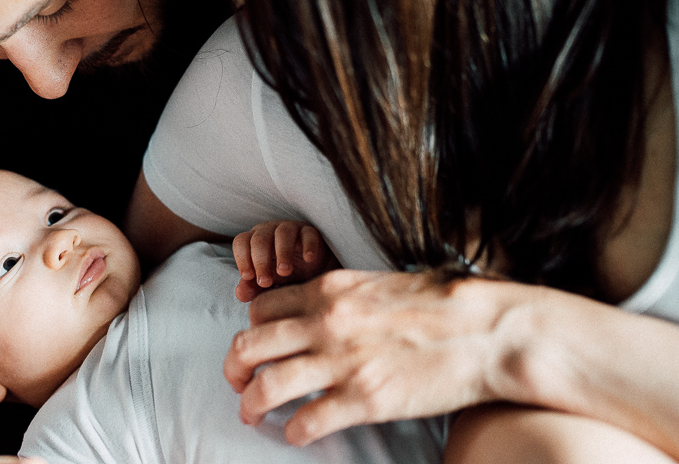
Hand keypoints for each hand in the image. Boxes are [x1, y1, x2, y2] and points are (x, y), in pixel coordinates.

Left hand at [223, 268, 514, 444]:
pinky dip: (292, 431)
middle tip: (235, 382)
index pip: (261, 309)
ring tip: (250, 413)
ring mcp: (343, 362)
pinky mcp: (365, 399)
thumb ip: (340, 295)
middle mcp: (327, 323)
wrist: (484, 331)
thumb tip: (316, 307)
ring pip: (267, 385)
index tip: (256, 346)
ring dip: (251, 403)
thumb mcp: (377, 283)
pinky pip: (307, 421)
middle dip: (233, 367)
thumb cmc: (437, 304)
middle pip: (250, 345)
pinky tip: (295, 433)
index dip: (250, 329)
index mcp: (329, 290)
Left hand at [232, 220, 336, 301]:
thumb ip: (252, 287)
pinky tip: (308, 259)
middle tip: (265, 282)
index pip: (242, 241)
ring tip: (284, 271)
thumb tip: (241, 294)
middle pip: (260, 238)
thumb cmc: (284, 275)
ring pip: (283, 233)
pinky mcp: (310, 232)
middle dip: (260, 261)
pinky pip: (308, 234)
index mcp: (254, 241)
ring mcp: (291, 229)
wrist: (314, 272)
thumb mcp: (268, 283)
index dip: (242, 257)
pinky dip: (308, 245)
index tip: (248, 276)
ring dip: (282, 252)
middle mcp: (270, 231)